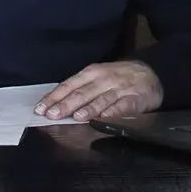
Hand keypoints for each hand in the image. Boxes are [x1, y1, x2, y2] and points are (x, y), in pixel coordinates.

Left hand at [37, 60, 163, 121]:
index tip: (40, 109)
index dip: (54, 97)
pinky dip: (113, 112)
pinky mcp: (135, 99)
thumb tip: (54, 105)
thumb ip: (78, 89)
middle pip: (82, 93)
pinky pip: (122, 106)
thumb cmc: (117, 78)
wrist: (149, 74)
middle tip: (52, 115)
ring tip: (76, 117)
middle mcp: (104, 79)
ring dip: (88, 109)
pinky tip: (103, 118)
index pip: (69, 85)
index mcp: (91, 73)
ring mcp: (120, 89)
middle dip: (66, 104)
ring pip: (101, 100)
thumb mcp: (96, 77)